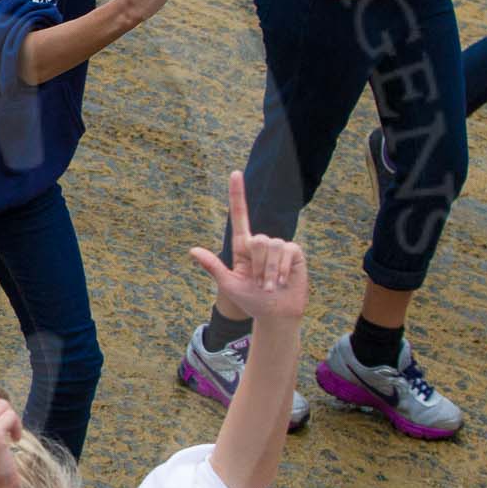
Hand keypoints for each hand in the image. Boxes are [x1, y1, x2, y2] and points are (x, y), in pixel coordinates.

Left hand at [187, 172, 307, 321]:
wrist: (275, 314)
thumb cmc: (251, 300)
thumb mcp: (229, 284)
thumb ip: (213, 266)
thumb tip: (192, 250)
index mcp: (242, 247)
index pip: (240, 216)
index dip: (237, 195)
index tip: (234, 173)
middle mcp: (261, 243)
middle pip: (257, 240)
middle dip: (258, 266)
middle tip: (260, 284)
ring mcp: (279, 247)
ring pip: (271, 246)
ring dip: (269, 271)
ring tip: (270, 285)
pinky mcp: (294, 252)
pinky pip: (287, 251)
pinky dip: (282, 269)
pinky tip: (282, 281)